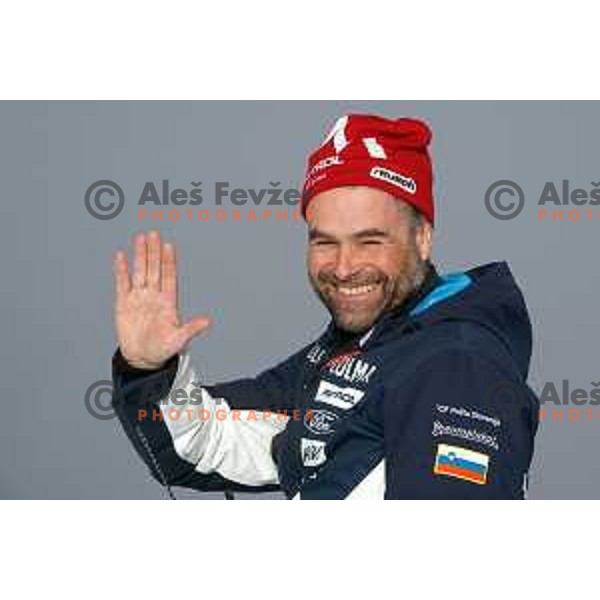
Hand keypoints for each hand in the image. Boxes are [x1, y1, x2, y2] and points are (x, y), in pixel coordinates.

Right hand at [113, 230, 211, 368]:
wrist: (143, 358)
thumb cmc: (163, 349)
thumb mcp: (179, 340)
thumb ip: (191, 329)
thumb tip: (208, 321)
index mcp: (168, 302)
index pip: (169, 276)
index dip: (168, 261)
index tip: (168, 246)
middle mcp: (154, 296)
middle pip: (154, 269)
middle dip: (154, 252)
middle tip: (153, 233)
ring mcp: (139, 298)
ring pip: (139, 272)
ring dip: (140, 256)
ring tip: (140, 238)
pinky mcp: (124, 304)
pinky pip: (122, 283)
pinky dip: (121, 270)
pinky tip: (121, 256)